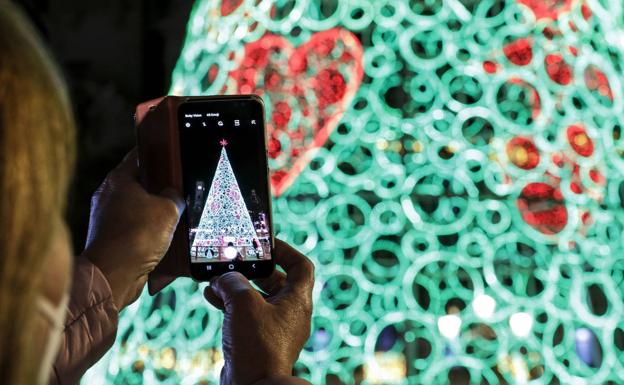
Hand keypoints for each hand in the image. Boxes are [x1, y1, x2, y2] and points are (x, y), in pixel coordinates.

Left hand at [82, 149, 184, 308]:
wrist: (113, 275)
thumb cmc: (137, 236)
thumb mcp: (168, 209)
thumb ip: (175, 194)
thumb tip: (174, 194)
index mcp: (119, 179)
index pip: (140, 155)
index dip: (159, 154)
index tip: (174, 155)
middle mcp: (109, 194)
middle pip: (141, 182)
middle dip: (162, 186)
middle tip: (182, 187)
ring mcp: (108, 216)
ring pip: (140, 206)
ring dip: (157, 211)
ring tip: (179, 214)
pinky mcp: (112, 237)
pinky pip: (136, 226)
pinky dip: (150, 229)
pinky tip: (166, 235)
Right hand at [204, 239, 314, 384]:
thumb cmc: (257, 344)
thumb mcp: (243, 302)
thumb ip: (232, 281)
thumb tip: (223, 278)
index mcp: (297, 300)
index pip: (301, 265)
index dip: (286, 251)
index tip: (267, 244)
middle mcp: (290, 313)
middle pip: (276, 280)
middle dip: (253, 270)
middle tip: (235, 261)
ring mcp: (276, 328)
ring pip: (257, 298)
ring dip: (236, 287)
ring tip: (216, 280)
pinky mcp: (260, 340)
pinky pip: (247, 315)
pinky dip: (231, 304)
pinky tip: (211, 297)